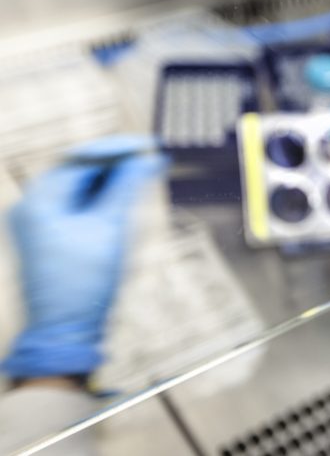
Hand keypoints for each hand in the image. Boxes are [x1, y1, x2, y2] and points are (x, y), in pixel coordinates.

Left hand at [2, 136, 166, 378]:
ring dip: (111, 180)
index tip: (146, 145)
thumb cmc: (83, 285)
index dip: (116, 149)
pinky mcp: (51, 235)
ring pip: (80, 187)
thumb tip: (146, 160)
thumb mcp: (110, 228)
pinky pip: (79, 205)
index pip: (80, 159)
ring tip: (143, 173)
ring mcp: (40, 222)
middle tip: (149, 156)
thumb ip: (127, 187)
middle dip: (115, 163)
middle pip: (78, 170)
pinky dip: (103, 198)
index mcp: (40, 201)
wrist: (67, 329)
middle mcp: (34, 207)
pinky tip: (125, 195)